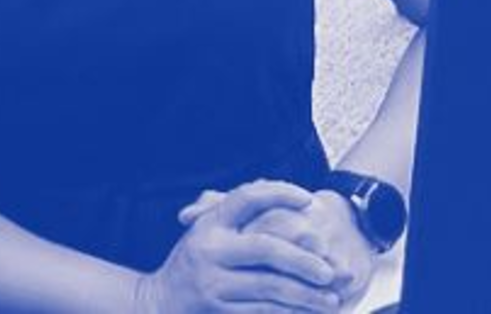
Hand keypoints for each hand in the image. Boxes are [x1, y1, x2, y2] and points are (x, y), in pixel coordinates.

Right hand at [134, 179, 347, 313]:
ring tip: (331, 298)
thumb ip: (234, 210)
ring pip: (270, 286)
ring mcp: (212, 281)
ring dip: (305, 294)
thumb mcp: (206, 231)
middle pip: (266, 247)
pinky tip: (309, 312)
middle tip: (329, 270)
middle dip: (302, 258)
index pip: (248, 198)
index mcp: (210, 223)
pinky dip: (289, 312)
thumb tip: (272, 188)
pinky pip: (263, 310)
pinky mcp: (218, 309)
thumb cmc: (194, 262)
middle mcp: (209, 249)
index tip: (309, 199)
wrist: (159, 301)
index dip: (279, 194)